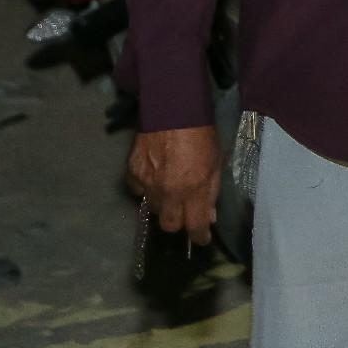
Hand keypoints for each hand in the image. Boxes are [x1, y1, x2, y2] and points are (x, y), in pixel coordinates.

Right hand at [125, 126, 219, 245]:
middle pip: (169, 225)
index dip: (199, 236)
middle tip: (185, 212)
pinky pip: (138, 191)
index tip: (201, 238)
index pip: (194, 226)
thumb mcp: (216, 163)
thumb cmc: (201, 134)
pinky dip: (145, 189)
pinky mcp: (132, 173)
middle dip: (179, 222)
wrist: (172, 109)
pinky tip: (153, 178)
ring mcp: (147, 184)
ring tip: (170, 189)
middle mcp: (168, 192)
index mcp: (192, 190)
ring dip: (163, 204)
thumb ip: (211, 191)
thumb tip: (208, 216)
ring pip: (153, 209)